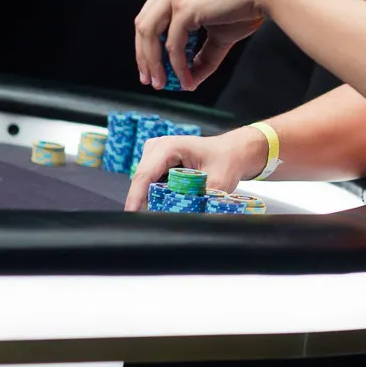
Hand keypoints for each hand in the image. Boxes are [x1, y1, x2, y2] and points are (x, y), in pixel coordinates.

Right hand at [124, 128, 266, 211]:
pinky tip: (175, 199)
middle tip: (164, 217)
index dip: (136, 198)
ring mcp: (154, 155)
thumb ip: (198, 201)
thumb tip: (186, 219)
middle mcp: (157, 148)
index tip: (131, 215)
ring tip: (177, 205)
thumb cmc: (227, 160)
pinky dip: (161, 195)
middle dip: (149, 202)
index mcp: (168, 147)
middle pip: (142, 182)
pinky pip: (152, 185)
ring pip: (146, 185)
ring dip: (156, 199)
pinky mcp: (157, 164)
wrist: (233, 152)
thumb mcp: (216, 183)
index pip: (144, 176)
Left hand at [134, 0, 284, 90]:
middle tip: (150, 79)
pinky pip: (173, 43)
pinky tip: (186, 78)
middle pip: (143, 26)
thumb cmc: (246, 6)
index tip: (150, 66)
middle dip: (145, 56)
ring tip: (161, 83)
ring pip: (150, 34)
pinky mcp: (184, 7)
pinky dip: (177, 65)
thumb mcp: (218, 33)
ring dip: (154, 63)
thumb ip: (202, 55)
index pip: (150, 16)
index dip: (147, 44)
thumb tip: (191, 80)